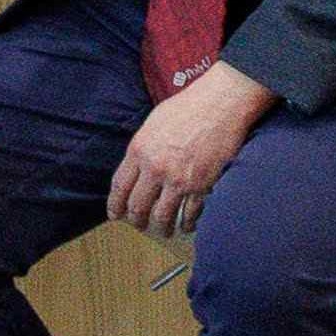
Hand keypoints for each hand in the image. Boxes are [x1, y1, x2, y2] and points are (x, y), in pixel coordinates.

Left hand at [109, 62, 275, 239]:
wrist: (220, 104)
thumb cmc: (188, 108)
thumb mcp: (153, 124)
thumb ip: (143, 148)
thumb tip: (138, 167)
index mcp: (138, 150)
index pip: (119, 186)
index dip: (115, 204)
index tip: (115, 214)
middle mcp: (155, 168)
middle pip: (138, 205)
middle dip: (137, 220)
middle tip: (139, 226)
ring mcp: (178, 179)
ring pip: (162, 215)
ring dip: (161, 227)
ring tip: (164, 231)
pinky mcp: (201, 185)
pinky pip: (190, 213)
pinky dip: (187, 223)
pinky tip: (187, 225)